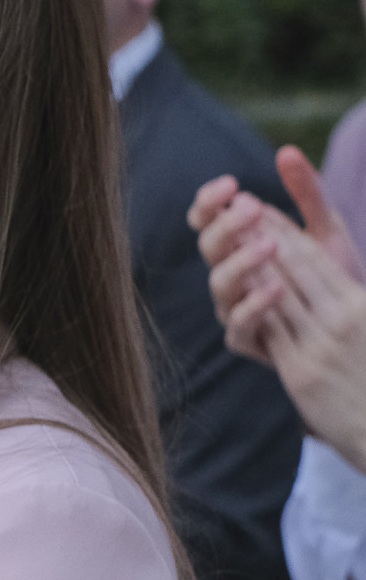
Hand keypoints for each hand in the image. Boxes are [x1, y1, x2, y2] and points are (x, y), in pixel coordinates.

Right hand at [192, 148, 365, 362]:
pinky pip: (237, 323)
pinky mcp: (247, 339)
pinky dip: (254, 305)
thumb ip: (308, 194)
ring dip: (240, 262)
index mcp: (238, 246)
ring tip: (270, 244)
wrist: (356, 330)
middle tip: (252, 208)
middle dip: (227, 226)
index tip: (230, 184)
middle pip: (208, 247)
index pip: (206, 220)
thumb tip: (287, 152)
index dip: (209, 202)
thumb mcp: (326, 230)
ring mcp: (234, 307)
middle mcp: (229, 275)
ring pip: (218, 283)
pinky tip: (279, 287)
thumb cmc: (334, 278)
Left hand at [244, 218, 365, 469]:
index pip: (317, 257)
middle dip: (261, 233)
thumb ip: (348, 293)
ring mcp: (319, 347)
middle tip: (235, 206)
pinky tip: (232, 287)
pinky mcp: (300, 374)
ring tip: (227, 235)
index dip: (285, 228)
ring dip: (249, 261)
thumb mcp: (364, 319)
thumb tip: (325, 277)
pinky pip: (269, 331)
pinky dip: (250, 304)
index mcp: (361, 305)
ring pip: (275, 294)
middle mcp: (342, 320)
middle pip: (293, 267)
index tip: (260, 205)